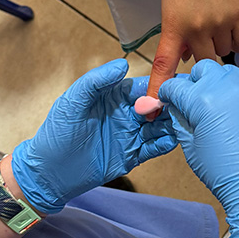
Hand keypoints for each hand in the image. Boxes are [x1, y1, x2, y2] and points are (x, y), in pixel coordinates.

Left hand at [11, 59, 176, 214]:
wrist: (50, 173)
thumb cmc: (56, 134)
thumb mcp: (73, 102)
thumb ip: (96, 81)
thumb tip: (122, 64)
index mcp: (114, 97)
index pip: (143, 87)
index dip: (160, 85)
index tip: (176, 84)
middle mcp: (126, 114)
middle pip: (157, 106)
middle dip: (172, 105)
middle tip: (188, 104)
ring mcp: (131, 135)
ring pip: (160, 127)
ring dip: (173, 124)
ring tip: (185, 122)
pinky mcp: (133, 155)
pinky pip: (154, 148)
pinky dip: (166, 144)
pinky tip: (173, 140)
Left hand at [146, 0, 238, 98]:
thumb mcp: (170, 3)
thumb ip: (177, 32)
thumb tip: (187, 57)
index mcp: (173, 25)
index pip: (164, 65)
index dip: (158, 90)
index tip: (152, 109)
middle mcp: (197, 28)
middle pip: (203, 63)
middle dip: (202, 58)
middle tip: (201, 43)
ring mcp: (219, 23)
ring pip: (222, 52)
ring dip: (219, 45)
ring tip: (214, 24)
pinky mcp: (238, 16)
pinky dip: (236, 41)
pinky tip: (230, 28)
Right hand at [159, 60, 238, 237]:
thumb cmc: (225, 172)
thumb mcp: (191, 147)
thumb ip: (182, 120)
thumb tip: (178, 108)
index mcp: (202, 99)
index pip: (176, 85)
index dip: (168, 93)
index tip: (168, 99)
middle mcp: (228, 87)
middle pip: (203, 70)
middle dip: (195, 82)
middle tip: (194, 102)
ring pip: (229, 74)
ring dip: (219, 85)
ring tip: (219, 108)